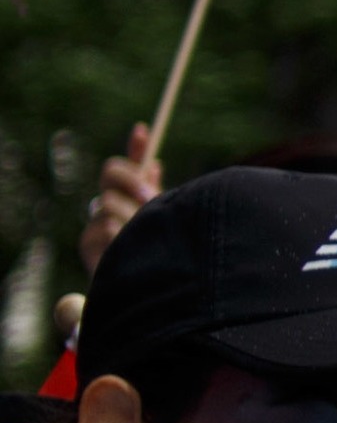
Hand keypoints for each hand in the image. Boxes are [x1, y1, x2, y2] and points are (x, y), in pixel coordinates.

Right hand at [79, 125, 158, 276]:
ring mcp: (96, 224)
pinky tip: (129, 249)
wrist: (143, 292)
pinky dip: (120, 235)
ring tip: (145, 237)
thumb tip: (154, 162)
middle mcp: (108, 206)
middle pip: (111, 172)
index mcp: (129, 198)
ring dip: (131, 216)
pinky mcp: (88, 245)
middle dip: (131, 179)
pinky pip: (104, 226)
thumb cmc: (156, 254)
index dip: (137, 148)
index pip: (128, 166)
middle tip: (149, 195)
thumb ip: (155, 193)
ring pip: (110, 201)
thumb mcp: (162, 220)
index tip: (144, 130)